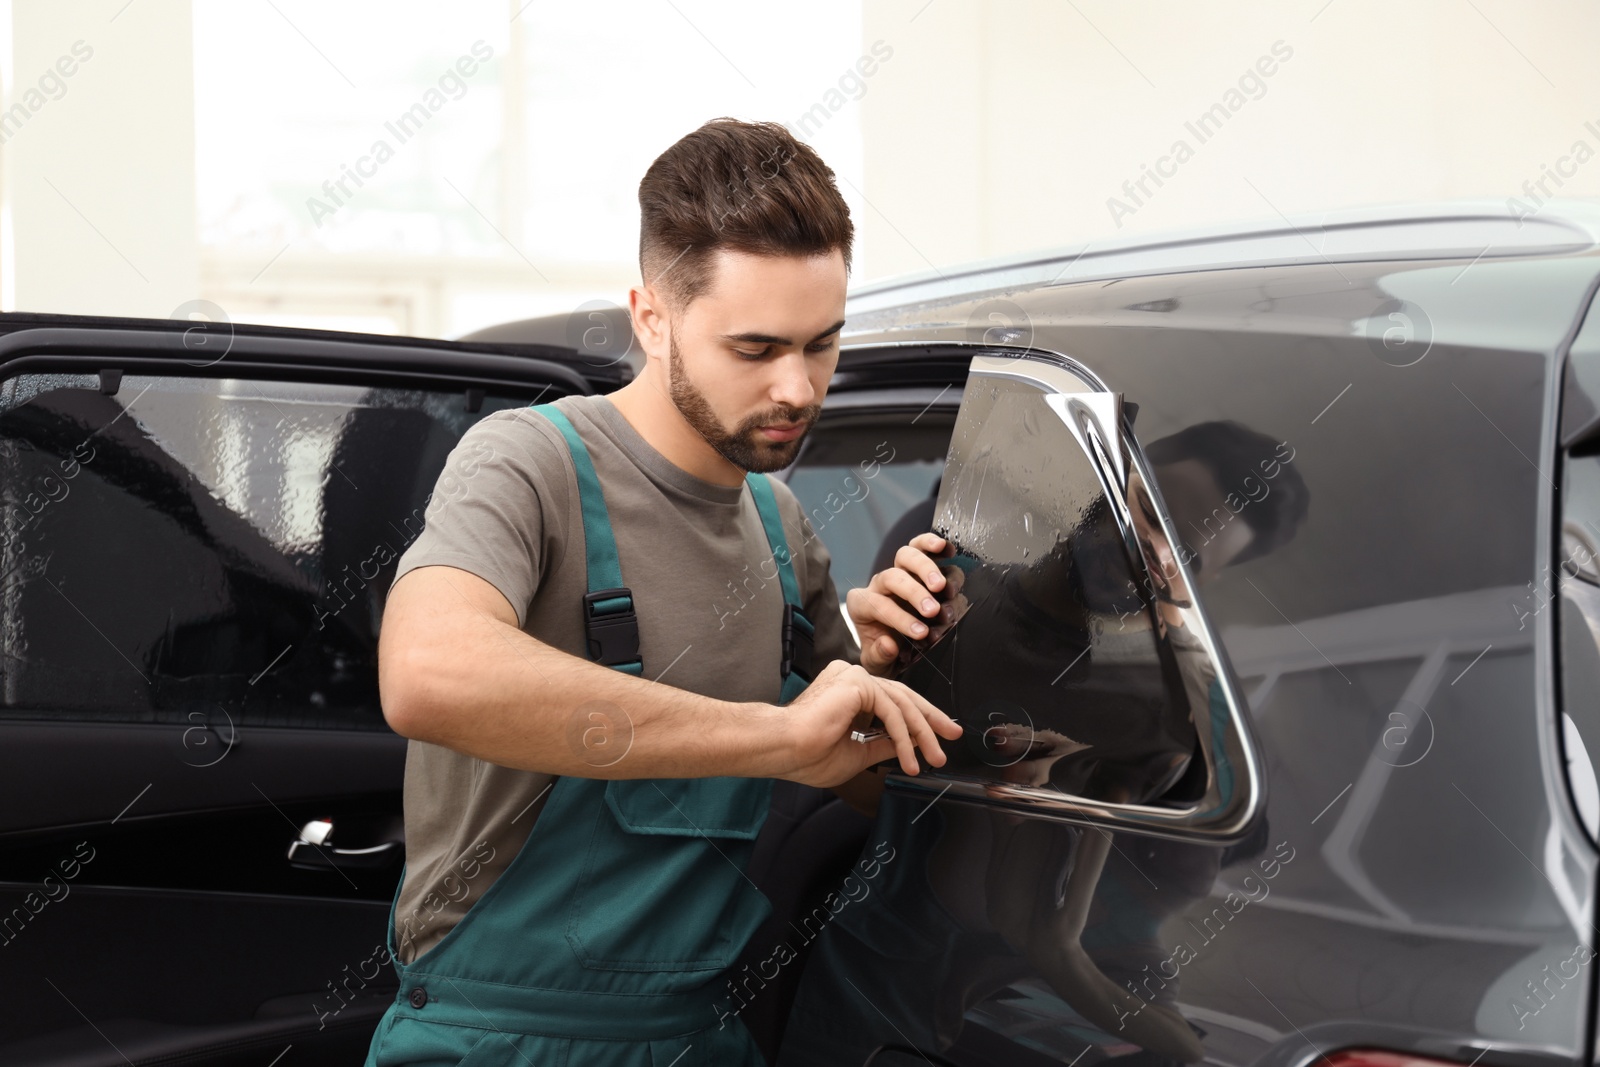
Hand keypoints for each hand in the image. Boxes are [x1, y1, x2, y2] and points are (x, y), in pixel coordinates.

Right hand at [778, 660, 962, 787]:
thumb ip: (880, 744)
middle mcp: (852, 679)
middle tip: (953, 736)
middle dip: (931, 719)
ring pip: (901, 704)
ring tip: (934, 758)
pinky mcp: (857, 683)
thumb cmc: (805, 755)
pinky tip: (909, 757)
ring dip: (922, 734)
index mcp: (848, 693)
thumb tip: (904, 746)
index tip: (938, 736)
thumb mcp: (856, 754)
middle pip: (903, 696)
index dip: (918, 719)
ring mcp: (854, 677)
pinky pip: (891, 710)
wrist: (781, 749)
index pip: (892, 701)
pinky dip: (904, 736)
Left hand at [847, 532, 965, 675]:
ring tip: (943, 587)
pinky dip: (933, 545)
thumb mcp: (877, 664)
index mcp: (862, 606)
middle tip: (932, 611)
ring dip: (928, 569)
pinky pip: (921, 546)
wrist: (896, 647)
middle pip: (893, 577)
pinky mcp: (916, 565)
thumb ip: (879, 656)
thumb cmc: (886, 653)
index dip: (900, 619)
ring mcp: (898, 572)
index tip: (921, 633)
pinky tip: (946, 549)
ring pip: (908, 555)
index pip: (878, 605)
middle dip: (914, 594)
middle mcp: (878, 584)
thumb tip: (889, 644)